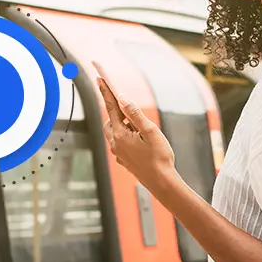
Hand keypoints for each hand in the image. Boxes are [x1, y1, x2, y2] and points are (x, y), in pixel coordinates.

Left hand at [93, 61, 177, 190]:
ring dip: (121, 124)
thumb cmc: (159, 157)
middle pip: (110, 121)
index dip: (106, 91)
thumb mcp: (151, 131)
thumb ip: (135, 114)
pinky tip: (138, 139)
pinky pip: (120, 144)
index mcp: (121, 134)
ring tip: (135, 123)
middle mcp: (116, 144)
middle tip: (122, 101)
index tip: (99, 78)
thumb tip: (124, 99)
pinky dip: (126, 136)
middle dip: (114, 110)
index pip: (112, 107)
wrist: (162, 182)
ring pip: (114, 133)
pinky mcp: (124, 161)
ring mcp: (119, 153)